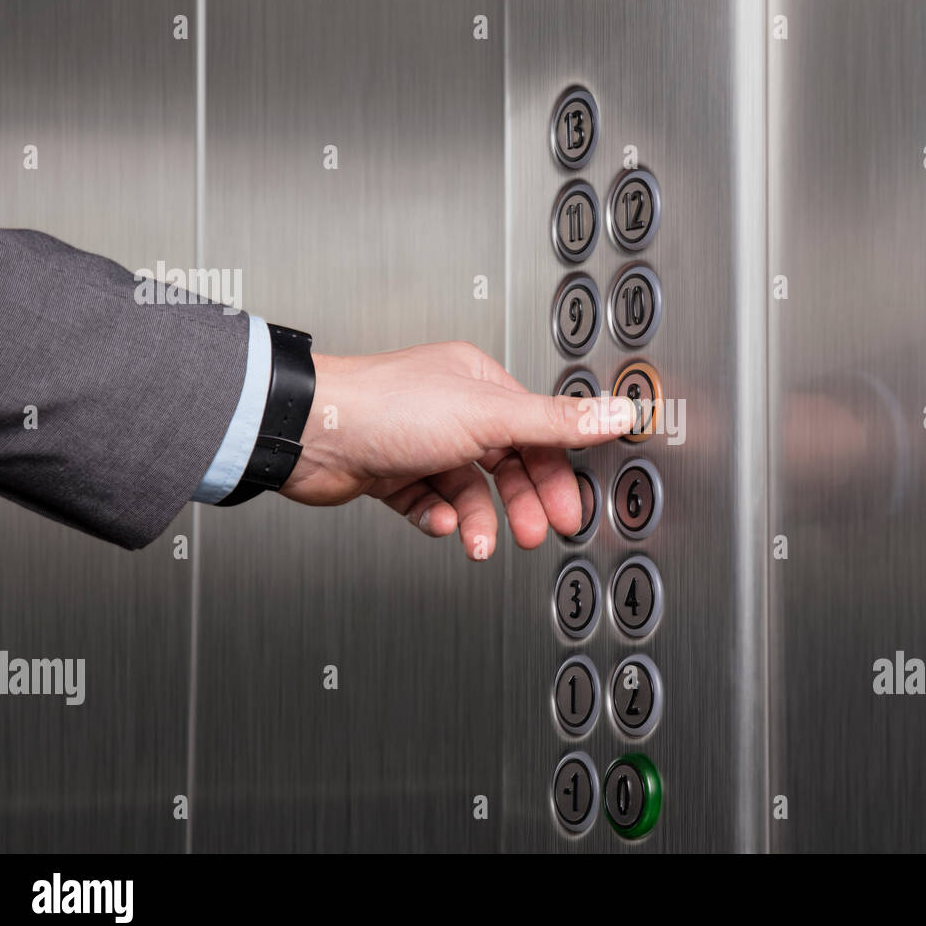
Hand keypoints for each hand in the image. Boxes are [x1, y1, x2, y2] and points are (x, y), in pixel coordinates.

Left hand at [279, 341, 634, 558]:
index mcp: (479, 383)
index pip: (536, 431)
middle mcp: (451, 409)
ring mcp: (421, 442)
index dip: (557, 473)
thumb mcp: (489, 416)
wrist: (309, 434)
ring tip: (480, 542)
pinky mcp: (392, 473)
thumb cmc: (386, 408)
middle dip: (523, 504)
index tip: (569, 509)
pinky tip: (439, 523)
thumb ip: (556, 422)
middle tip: (535, 534)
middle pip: (507, 464)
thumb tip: (616, 411)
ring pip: (469, 490)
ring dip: (479, 520)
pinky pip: (431, 504)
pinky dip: (439, 519)